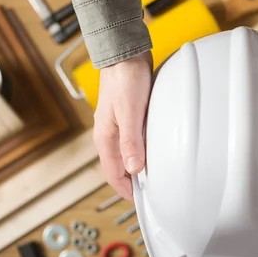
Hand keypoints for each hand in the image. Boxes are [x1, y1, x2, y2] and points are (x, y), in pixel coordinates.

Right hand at [93, 50, 153, 200]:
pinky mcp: (127, 117)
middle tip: (149, 195)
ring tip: (152, 179)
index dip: (126, 191)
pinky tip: (152, 153)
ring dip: (136, 168)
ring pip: (125, 155)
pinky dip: (140, 152)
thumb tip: (134, 169)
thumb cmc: (125, 79)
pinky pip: (131, 142)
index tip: (140, 203)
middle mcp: (108, 134)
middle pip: (118, 167)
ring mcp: (116, 126)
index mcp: (105, 137)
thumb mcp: (130, 112)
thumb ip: (131, 141)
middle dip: (131, 184)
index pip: (113, 174)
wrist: (124, 53)